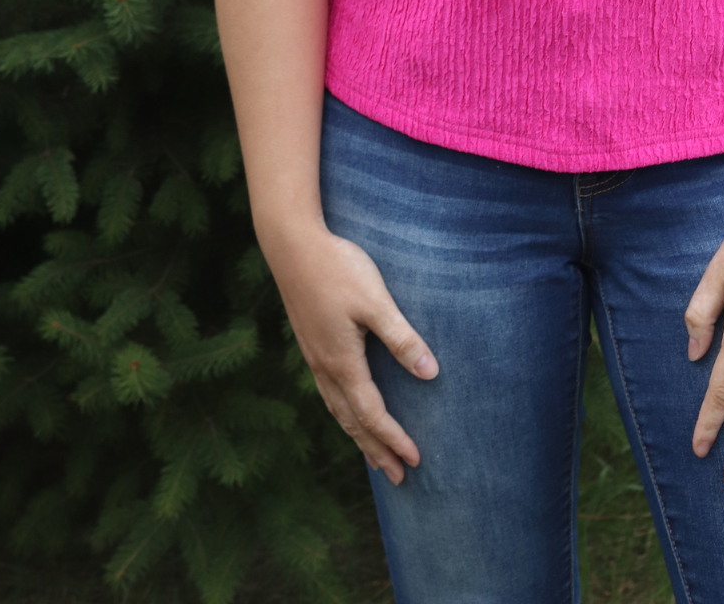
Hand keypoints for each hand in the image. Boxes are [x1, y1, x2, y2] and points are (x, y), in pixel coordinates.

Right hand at [266, 221, 438, 484]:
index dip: (394, 439)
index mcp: (343, 363)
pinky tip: (348, 409)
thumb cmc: (337, 269)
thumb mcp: (376, 301)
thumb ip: (402, 338)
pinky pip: (329, 393)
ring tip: (374, 456)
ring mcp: (314, 357)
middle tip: (398, 477)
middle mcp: (325, 368)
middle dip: (376, 450)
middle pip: (353, 422)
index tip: (415, 460)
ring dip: (358, 436)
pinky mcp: (310, 344)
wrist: (291, 246)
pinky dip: (344, 413)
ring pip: (338, 410)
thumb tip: (431, 375)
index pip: (372, 414)